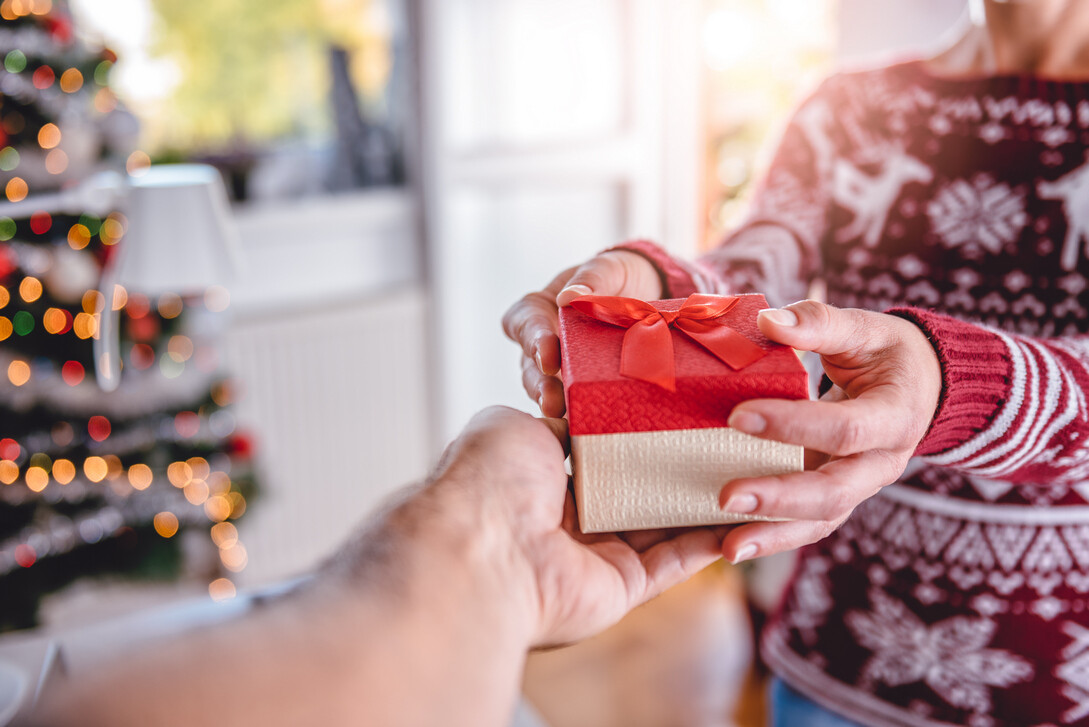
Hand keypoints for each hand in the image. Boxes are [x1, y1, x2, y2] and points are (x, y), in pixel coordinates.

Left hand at [431, 407, 725, 646]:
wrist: (483, 545)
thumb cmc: (487, 480)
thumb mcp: (515, 424)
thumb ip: (554, 422)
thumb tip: (578, 413)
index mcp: (539, 482)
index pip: (599, 459)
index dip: (637, 439)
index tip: (676, 413)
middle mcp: (568, 524)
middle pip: (638, 495)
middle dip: (679, 469)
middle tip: (723, 437)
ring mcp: (596, 559)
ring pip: (666, 529)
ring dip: (706, 504)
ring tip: (748, 469)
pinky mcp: (622, 588)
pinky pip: (676, 562)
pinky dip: (711, 540)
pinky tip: (746, 512)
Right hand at [502, 251, 661, 416]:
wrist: (647, 292)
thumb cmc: (618, 276)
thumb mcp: (609, 267)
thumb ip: (591, 278)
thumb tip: (568, 298)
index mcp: (538, 309)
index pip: (524, 323)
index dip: (532, 340)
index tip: (548, 355)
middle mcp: (542, 342)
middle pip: (529, 367)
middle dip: (540, 386)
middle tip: (553, 402)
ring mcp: (559, 369)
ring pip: (546, 390)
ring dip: (556, 405)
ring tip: (568, 420)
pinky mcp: (581, 386)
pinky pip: (574, 402)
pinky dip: (579, 415)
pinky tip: (588, 428)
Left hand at [717, 300, 941, 562]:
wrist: (921, 388)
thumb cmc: (886, 353)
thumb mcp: (865, 329)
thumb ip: (819, 324)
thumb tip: (768, 322)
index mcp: (894, 417)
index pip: (844, 429)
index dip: (792, 425)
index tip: (737, 415)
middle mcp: (881, 463)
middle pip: (834, 493)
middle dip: (779, 498)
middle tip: (727, 497)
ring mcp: (859, 487)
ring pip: (821, 522)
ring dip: (773, 536)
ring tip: (728, 547)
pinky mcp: (837, 498)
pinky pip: (806, 526)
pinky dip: (771, 538)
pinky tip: (729, 545)